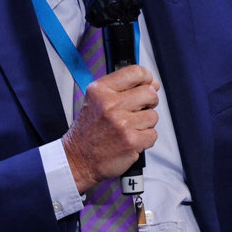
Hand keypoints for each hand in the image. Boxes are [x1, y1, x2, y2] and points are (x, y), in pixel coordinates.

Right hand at [62, 65, 158, 192]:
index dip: (147, 78)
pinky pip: (153, 134)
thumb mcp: (96, 101)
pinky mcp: (131, 141)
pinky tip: (130, 139)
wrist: (78, 159)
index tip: (148, 84)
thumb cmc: (88, 131)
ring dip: (145, 123)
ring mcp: (122, 124)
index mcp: (101, 90)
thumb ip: (123, 89)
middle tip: (139, 110)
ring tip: (129, 128)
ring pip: (153, 115)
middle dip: (149, 102)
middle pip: (150, 93)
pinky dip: (145, 139)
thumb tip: (154, 83)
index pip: (135, 72)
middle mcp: (111, 104)